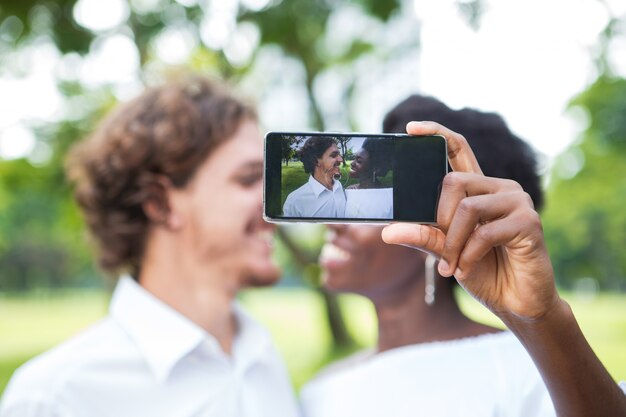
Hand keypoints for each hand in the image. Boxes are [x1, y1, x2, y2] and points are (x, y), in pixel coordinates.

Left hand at [382, 121, 559, 320]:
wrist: (516, 302)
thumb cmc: (483, 271)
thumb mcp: (446, 252)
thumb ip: (423, 236)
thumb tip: (387, 231)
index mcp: (478, 189)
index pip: (458, 149)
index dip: (437, 134)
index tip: (410, 128)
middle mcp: (499, 188)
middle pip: (454, 182)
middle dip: (439, 220)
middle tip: (442, 252)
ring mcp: (517, 201)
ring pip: (467, 207)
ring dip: (452, 243)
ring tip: (452, 266)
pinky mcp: (529, 222)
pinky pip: (483, 232)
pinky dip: (467, 255)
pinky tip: (466, 270)